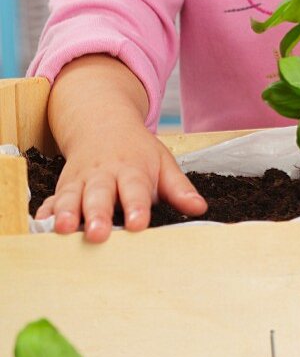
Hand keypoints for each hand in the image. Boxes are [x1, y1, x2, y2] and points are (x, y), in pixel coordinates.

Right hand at [35, 129, 207, 242]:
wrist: (103, 122)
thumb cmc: (137, 151)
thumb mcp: (162, 162)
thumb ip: (179, 188)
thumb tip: (200, 208)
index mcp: (132, 170)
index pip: (136, 190)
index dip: (136, 208)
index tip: (137, 225)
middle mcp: (104, 175)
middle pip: (100, 195)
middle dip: (98, 214)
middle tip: (98, 234)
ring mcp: (81, 180)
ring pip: (72, 197)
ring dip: (67, 213)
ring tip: (64, 229)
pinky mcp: (64, 186)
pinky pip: (53, 199)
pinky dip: (47, 211)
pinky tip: (42, 225)